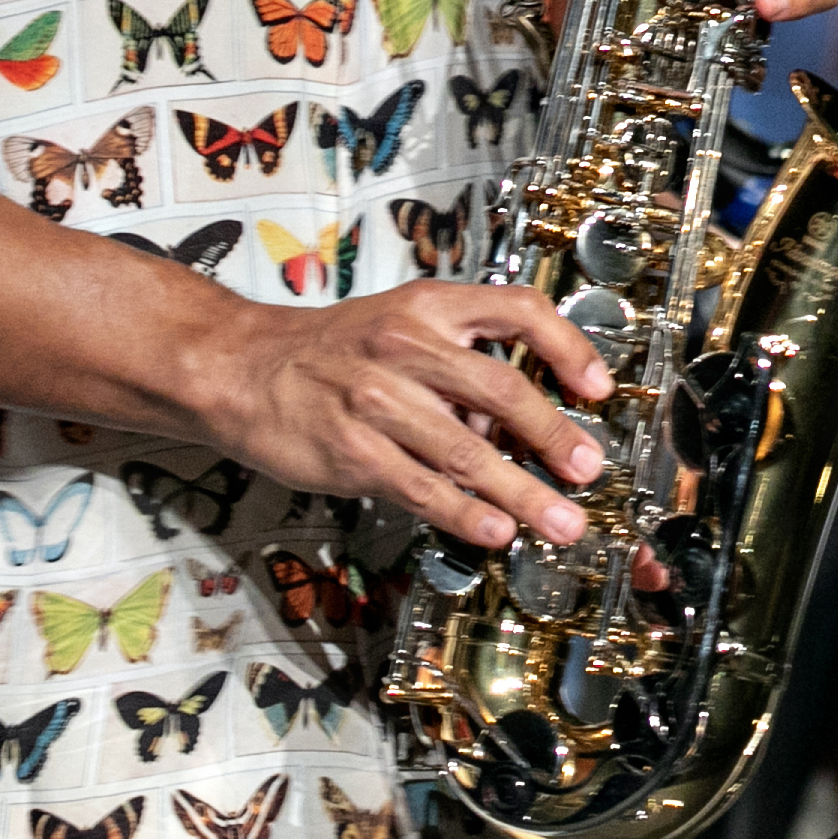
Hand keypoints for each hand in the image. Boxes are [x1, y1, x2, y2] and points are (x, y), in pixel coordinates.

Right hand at [189, 279, 613, 550]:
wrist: (239, 368)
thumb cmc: (326, 352)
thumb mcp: (397, 326)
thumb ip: (458, 367)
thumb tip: (523, 424)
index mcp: (427, 307)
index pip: (518, 310)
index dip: (569, 347)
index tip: (598, 386)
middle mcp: (405, 346)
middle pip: (503, 391)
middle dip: (556, 437)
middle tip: (587, 470)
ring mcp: (376, 400)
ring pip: (468, 453)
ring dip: (523, 494)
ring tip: (559, 522)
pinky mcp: (352, 451)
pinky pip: (422, 488)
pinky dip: (465, 514)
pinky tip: (494, 531)